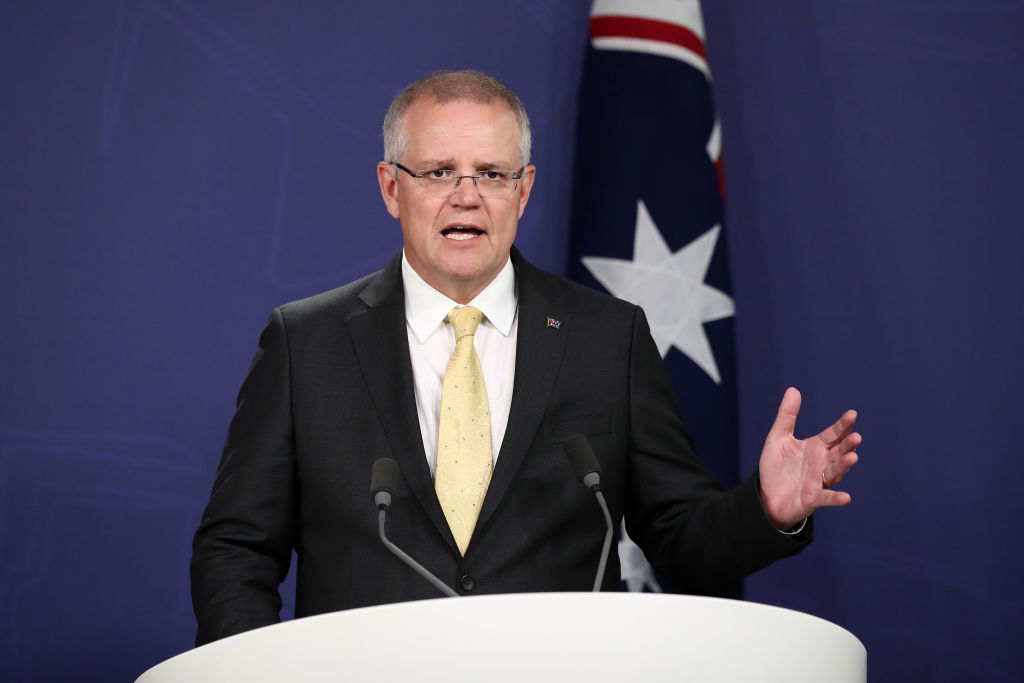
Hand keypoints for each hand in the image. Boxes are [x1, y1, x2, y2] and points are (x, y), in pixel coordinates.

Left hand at [758, 387, 859, 529]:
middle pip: (838, 452)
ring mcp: (819, 481)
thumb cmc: (777, 467)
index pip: (833, 434)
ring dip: (844, 465)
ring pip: (835, 472)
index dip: (842, 425)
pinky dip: (836, 498)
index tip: (852, 414)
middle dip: (847, 445)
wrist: (767, 496)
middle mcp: (822, 463)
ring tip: (853, 457)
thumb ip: (787, 416)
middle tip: (856, 436)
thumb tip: (793, 389)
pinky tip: (846, 497)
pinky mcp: (813, 498)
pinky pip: (826, 498)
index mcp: (816, 447)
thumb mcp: (778, 438)